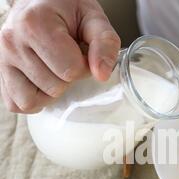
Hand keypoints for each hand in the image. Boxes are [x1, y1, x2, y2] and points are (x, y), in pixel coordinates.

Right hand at [0, 0, 120, 113]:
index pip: (71, 71)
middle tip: (65, 58)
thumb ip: (104, 43)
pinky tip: (41, 82)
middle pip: (55, 87)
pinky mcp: (0, 75)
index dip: (84, 66)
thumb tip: (102, 75)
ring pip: (33, 101)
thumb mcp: (92, 18)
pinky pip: (18, 105)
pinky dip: (33, 99)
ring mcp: (2, 61)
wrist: (38, 2)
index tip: (80, 52)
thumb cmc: (65, 10)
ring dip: (51, 91)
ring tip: (53, 68)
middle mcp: (11, 43)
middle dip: (68, 78)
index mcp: (34, 24)